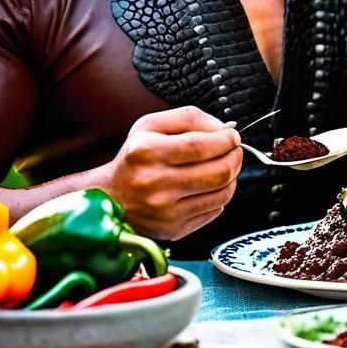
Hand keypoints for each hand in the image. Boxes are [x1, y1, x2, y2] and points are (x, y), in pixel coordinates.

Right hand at [103, 106, 243, 239]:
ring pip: (222, 194)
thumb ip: (190, 117)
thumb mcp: (152, 125)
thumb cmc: (135, 157)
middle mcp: (154, 184)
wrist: (110, 197)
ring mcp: (164, 211)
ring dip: (232, 176)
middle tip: (234, 150)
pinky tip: (209, 187)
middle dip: (236, 157)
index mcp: (147, 152)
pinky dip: (220, 196)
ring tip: (224, 166)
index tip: (233, 136)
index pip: (202, 146)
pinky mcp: (173, 230)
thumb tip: (224, 128)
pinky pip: (214, 211)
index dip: (226, 139)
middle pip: (218, 172)